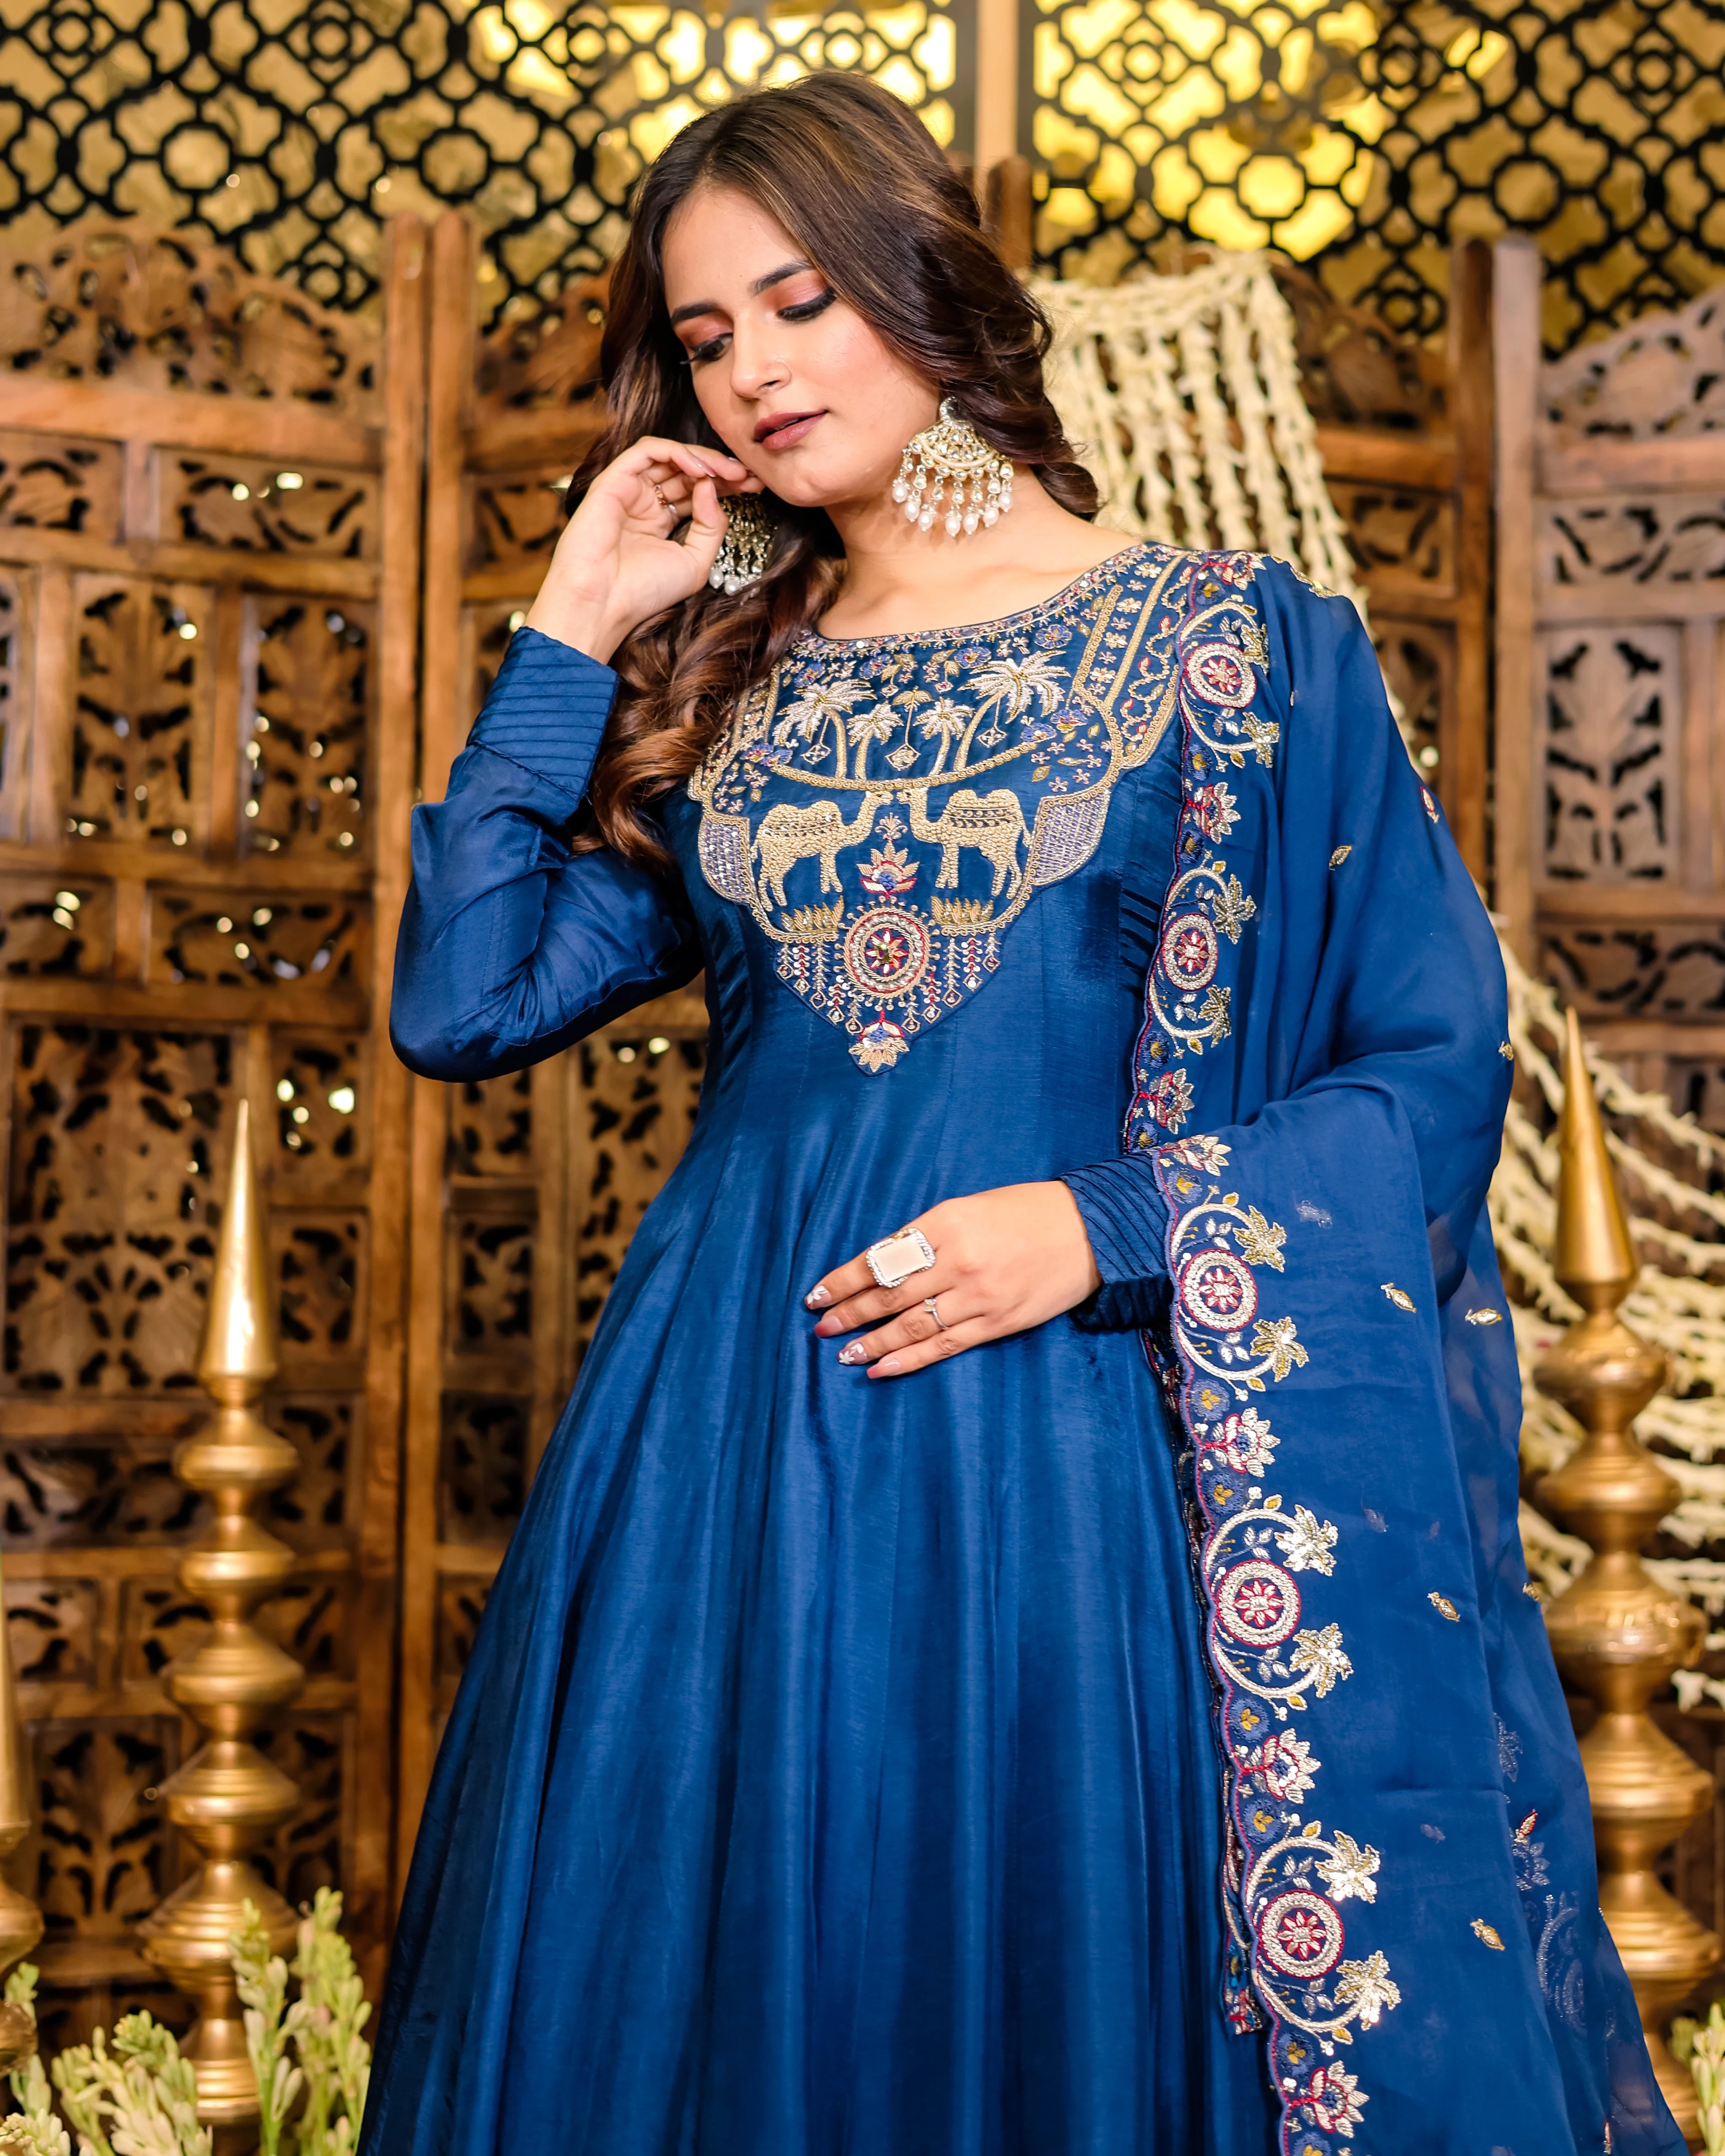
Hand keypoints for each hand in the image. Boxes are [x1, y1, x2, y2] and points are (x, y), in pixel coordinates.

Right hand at [523, 435, 762, 662]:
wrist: (603, 603)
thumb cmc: (643, 592)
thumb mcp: (695, 563)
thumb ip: (711, 527)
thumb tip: (712, 488)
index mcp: (660, 523)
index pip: (697, 492)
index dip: (726, 486)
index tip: (755, 487)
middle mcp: (644, 503)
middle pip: (687, 472)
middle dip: (722, 470)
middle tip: (748, 474)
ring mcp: (628, 490)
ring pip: (670, 456)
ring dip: (704, 459)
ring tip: (730, 471)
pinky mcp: (613, 480)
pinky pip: (646, 451)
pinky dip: (676, 452)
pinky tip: (700, 468)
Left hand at [805, 1182, 1102, 1378]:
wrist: (1089, 1232)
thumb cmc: (1024, 1212)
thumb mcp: (968, 1207)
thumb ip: (926, 1235)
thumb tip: (880, 1265)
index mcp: (947, 1222)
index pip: (881, 1258)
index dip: (844, 1279)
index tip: (817, 1293)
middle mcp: (959, 1261)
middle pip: (890, 1294)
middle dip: (849, 1312)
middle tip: (821, 1325)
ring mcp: (978, 1296)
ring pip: (911, 1325)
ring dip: (871, 1342)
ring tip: (842, 1352)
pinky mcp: (997, 1323)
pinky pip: (943, 1346)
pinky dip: (907, 1359)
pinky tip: (880, 1368)